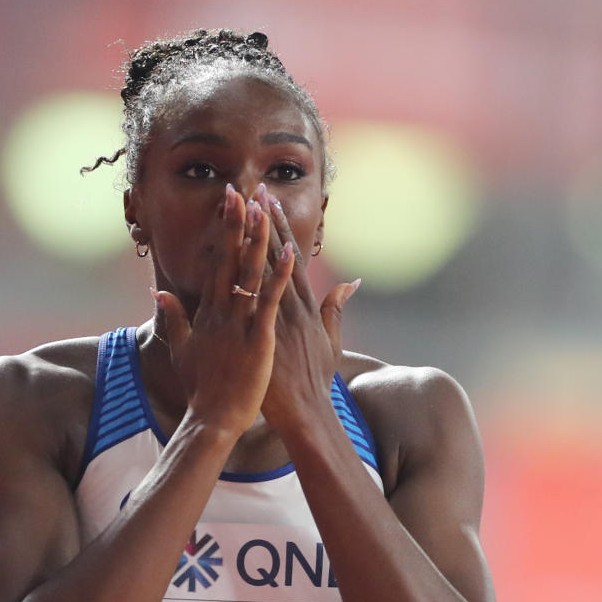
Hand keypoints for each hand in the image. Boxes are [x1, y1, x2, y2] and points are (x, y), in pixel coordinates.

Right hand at [153, 183, 294, 436]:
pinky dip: (280, 276)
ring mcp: (241, 324)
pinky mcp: (259, 339)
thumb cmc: (201, 388)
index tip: (228, 205)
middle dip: (236, 224)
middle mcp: (223, 312)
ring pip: (250, 274)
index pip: (217, 263)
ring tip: (264, 209)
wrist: (213, 419)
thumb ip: (173, 317)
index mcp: (209, 313)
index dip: (224, 233)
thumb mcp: (182, 349)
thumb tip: (158, 291)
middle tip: (240, 190)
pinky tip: (289, 253)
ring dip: (258, 239)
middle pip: (231, 260)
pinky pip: (271, 302)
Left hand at [253, 185, 359, 431]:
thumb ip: (337, 308)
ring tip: (248, 209)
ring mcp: (283, 318)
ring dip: (258, 238)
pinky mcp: (273, 333)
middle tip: (255, 190)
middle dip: (267, 223)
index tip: (270, 203)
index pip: (290, 259)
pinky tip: (256, 251)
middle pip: (278, 256)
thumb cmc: (314, 380)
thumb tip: (353, 282)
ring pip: (269, 270)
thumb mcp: (331, 341)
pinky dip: (263, 275)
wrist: (307, 411)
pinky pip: (265, 298)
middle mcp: (294, 306)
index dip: (281, 230)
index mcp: (304, 307)